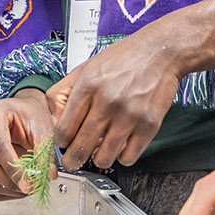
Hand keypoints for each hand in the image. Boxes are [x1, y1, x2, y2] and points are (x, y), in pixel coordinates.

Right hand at [0, 90, 55, 200]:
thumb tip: (47, 175)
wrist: (23, 113)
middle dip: (8, 180)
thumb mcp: (42, 129)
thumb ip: (44, 152)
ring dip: (7, 187)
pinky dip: (4, 189)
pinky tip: (19, 185)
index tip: (27, 184)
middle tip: (28, 188)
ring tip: (28, 186)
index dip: (13, 169)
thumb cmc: (30, 115)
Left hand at [48, 30, 179, 168]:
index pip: (64, 129)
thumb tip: (54, 121)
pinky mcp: (149, 125)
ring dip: (98, 160)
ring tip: (98, 153)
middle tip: (72, 162)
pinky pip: (129, 157)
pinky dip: (121, 157)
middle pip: (81, 146)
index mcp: (87, 87)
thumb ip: (63, 93)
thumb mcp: (84, 68)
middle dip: (72, 160)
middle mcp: (107, 102)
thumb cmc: (121, 59)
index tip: (62, 144)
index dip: (60, 142)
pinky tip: (119, 147)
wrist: (159, 52)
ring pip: (104, 157)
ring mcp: (129, 115)